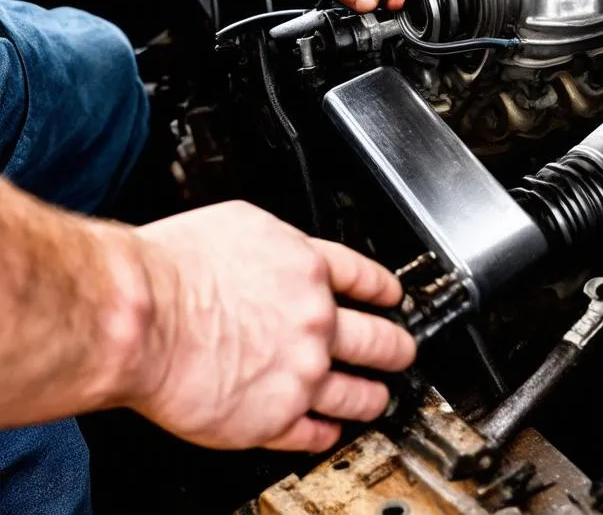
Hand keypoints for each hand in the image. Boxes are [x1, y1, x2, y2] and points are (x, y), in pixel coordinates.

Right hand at [127, 201, 414, 451]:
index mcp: (308, 269)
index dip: (384, 290)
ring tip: (378, 399)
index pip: (365, 278)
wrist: (142, 319)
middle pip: (377, 339)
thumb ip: (273, 243)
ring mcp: (301, 373)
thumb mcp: (238, 224)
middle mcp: (315, 322)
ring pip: (356, 393)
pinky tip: (328, 433)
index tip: (393, 298)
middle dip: (397, 347)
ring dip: (372, 397)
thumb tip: (279, 250)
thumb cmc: (174, 269)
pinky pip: (313, 433)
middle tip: (403, 352)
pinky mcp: (274, 418)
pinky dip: (326, 435)